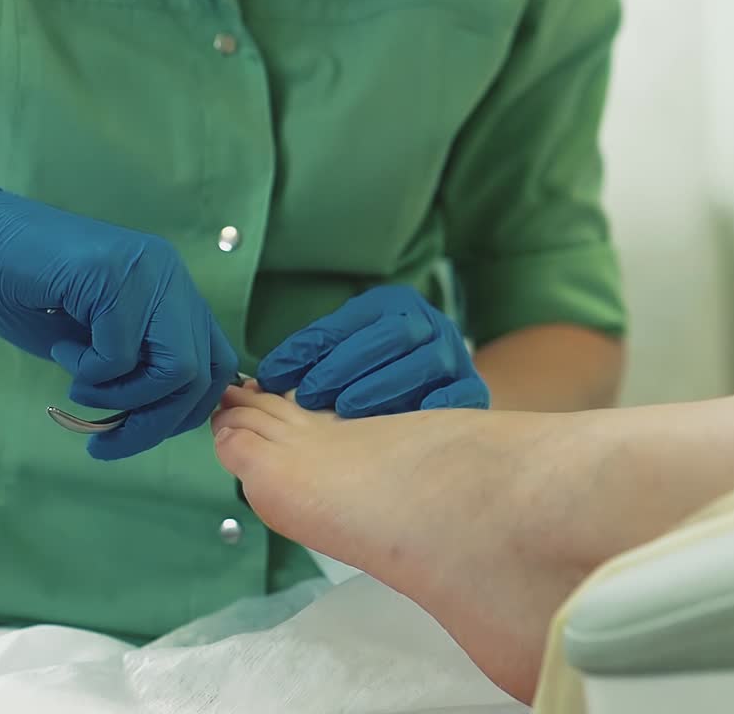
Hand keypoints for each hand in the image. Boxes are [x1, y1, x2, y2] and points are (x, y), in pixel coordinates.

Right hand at [0, 141, 236, 459]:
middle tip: (105, 440)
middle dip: (155, 423)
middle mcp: (171, 278)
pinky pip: (122, 354)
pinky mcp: (113, 275)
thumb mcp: (98, 342)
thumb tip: (166, 418)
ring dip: (122, 397)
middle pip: (201, 374)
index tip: (140, 432)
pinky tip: (62, 349)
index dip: (186, 411)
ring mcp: (147, 272)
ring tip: (78, 384)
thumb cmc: (27, 294)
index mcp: (174, 293)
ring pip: (175, 368)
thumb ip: (140, 366)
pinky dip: (90, 371)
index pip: (217, 365)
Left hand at [256, 285, 489, 415]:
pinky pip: (458, 397)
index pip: (352, 321)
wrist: (441, 390)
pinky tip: (400, 427)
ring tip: (346, 411)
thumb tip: (260, 381)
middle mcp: (430, 325)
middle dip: (347, 365)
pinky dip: (430, 408)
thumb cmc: (377, 373)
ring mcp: (455, 357)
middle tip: (311, 396)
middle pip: (392, 336)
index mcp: (395, 306)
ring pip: (423, 364)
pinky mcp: (473, 390)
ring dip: (381, 388)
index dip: (313, 346)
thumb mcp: (345, 352)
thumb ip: (310, 358)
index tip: (277, 375)